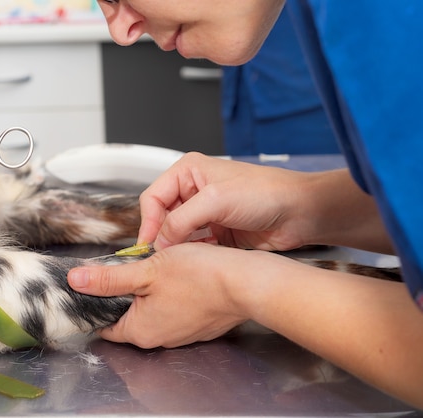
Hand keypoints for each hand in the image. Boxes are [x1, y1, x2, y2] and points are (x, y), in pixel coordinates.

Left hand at [69, 243, 251, 348]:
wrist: (246, 283)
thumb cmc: (199, 275)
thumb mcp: (146, 271)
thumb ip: (108, 279)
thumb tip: (75, 280)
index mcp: (140, 331)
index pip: (105, 324)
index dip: (97, 302)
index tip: (98, 282)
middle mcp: (160, 338)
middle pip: (128, 317)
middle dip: (125, 293)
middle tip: (131, 266)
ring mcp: (182, 334)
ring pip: (153, 311)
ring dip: (149, 292)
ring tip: (157, 267)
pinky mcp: (200, 325)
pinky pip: (175, 311)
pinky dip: (171, 295)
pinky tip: (180, 275)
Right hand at [137, 152, 318, 251]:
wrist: (300, 212)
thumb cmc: (266, 193)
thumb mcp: (216, 201)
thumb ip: (182, 220)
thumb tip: (159, 241)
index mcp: (188, 171)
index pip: (153, 198)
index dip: (148, 222)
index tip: (148, 245)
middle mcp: (193, 190)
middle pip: (162, 217)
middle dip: (161, 236)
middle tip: (160, 257)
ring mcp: (205, 212)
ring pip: (176, 233)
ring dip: (177, 246)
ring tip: (178, 260)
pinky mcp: (216, 231)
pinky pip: (193, 245)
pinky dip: (192, 253)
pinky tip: (196, 261)